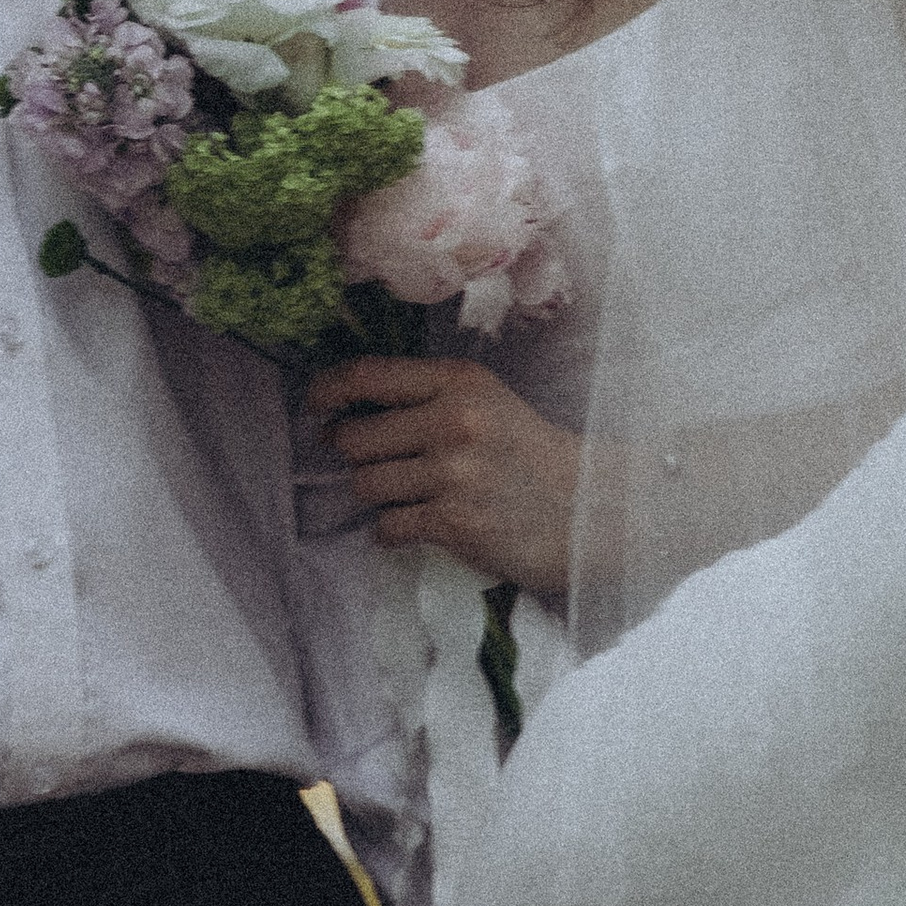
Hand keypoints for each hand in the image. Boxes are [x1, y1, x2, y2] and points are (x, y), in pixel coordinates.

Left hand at [308, 354, 579, 596]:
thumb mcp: (485, 401)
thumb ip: (426, 396)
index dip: (326, 390)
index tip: (314, 405)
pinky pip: (387, 527)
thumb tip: (345, 408)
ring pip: (366, 484)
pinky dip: (392, 530)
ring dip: (376, 494)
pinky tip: (416, 524)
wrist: (591, 507)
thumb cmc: (529, 452)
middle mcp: (453, 420)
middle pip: (355, 438)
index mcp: (459, 381)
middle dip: (352, 453)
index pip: (367, 374)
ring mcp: (453, 473)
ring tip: (407, 494)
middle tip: (369, 460)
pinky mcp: (455, 522)